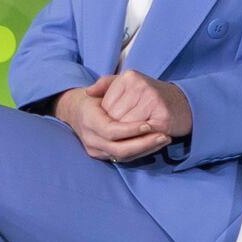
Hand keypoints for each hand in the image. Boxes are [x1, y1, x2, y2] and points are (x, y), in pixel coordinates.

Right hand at [53, 84, 171, 163]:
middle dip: (143, 144)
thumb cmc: (93, 99)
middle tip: (164, 136)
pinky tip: (156, 145)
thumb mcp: (100, 88)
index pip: (111, 131)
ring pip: (123, 156)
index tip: (149, 125)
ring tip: (164, 140)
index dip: (130, 130)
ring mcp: (96, 150)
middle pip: (119, 149)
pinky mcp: (103, 156)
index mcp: (89, 121)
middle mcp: (91, 139)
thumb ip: (105, 83)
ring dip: (146, 149)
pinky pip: (124, 158)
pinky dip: (141, 152)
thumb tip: (99, 90)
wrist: (77, 114)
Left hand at [93, 71, 189, 156]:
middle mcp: (140, 86)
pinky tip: (140, 140)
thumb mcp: (128, 84)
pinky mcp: (162, 118)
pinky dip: (139, 141)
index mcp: (129, 77)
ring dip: (125, 137)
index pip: (106, 105)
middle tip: (118, 134)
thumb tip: (87, 93)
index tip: (113, 121)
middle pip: (114, 118)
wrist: (183, 104)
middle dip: (114, 129)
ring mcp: (152, 101)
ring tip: (128, 138)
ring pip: (126, 128)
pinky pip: (141, 136)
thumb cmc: (151, 96)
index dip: (107, 118)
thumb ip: (106, 85)